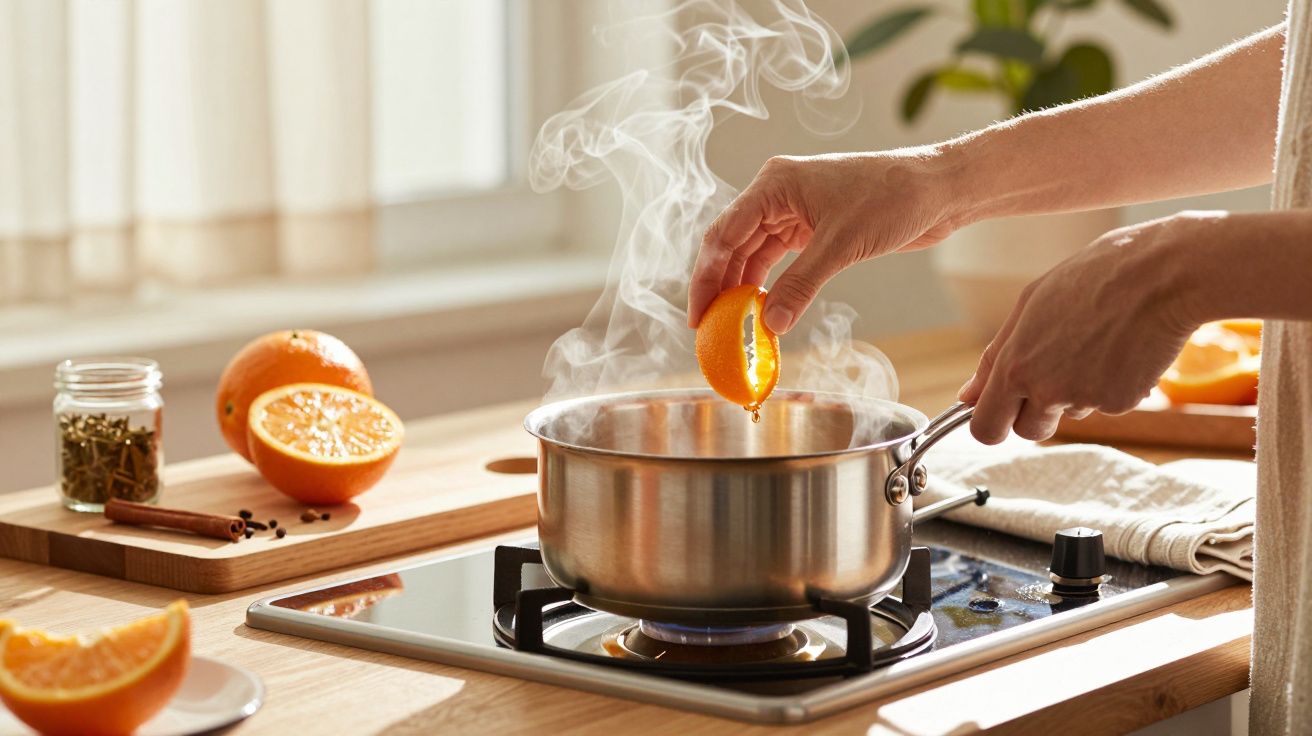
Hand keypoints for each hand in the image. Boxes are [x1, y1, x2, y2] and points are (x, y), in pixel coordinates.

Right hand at [688, 149, 961, 333]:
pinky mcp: (813, 228)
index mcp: (774, 184)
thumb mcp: (841, 245)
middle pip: (732, 245)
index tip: (700, 314)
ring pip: (753, 254)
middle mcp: (777, 194)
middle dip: (719, 286)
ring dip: (742, 288)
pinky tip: (761, 309)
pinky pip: (778, 259)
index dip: (706, 277)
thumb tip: (771, 323)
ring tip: (731, 325)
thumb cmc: (893, 197)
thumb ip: (801, 284)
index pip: (724, 234)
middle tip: (708, 327)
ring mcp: (794, 211)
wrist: (938, 190)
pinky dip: (768, 285)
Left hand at [958, 212, 1214, 443]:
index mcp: (1015, 365)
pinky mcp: (1122, 402)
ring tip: (1095, 342)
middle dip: (1034, 415)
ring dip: (1076, 392)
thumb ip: (994, 357)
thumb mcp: (1029, 305)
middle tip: (1054, 375)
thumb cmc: (1093, 278)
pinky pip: (1105, 404)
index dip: (991, 424)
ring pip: (1070, 413)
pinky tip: (1121, 348)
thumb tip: (967, 396)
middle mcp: (1047, 389)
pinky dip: (1111, 385)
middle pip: (1027, 431)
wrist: (1162, 275)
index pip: (985, 427)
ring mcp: (1086, 399)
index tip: (999, 415)